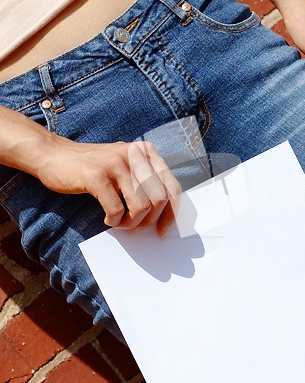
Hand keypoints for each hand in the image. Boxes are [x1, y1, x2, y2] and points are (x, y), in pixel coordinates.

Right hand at [37, 138, 180, 235]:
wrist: (54, 155)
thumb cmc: (95, 167)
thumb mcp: (127, 166)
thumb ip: (147, 181)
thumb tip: (167, 213)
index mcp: (147, 152)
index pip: (172, 187)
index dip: (171, 213)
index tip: (162, 230)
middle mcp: (135, 155)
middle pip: (160, 199)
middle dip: (148, 221)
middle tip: (134, 227)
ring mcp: (116, 164)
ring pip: (141, 207)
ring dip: (131, 223)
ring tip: (119, 222)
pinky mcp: (97, 176)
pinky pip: (117, 210)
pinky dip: (113, 221)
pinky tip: (107, 218)